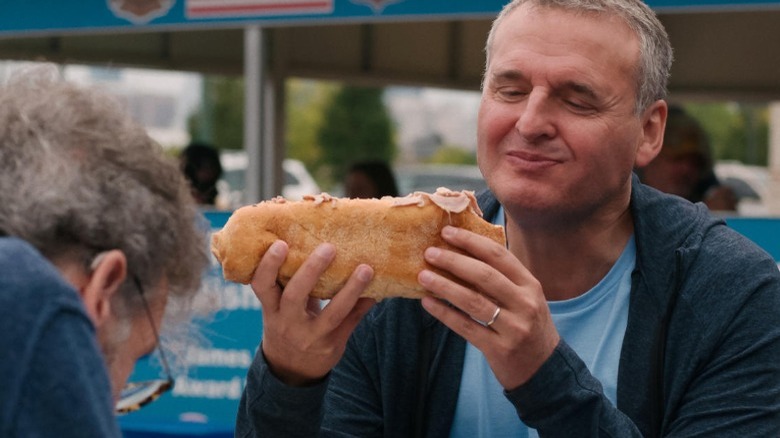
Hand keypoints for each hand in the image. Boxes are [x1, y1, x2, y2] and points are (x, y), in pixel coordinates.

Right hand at [251, 240, 375, 385]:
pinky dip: (365, 304)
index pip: (262, 286)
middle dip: (312, 271)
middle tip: (329, 247)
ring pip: (333, 313)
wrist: (291, 370)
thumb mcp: (278, 307)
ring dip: (351, 289)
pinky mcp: (332, 345)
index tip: (281, 244)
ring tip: (366, 269)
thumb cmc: (286, 323)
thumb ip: (287, 281)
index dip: (269, 265)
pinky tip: (377, 290)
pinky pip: (352, 323)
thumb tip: (308, 238)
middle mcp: (288, 323)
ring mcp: (311, 336)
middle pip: (296, 296)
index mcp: (271, 309)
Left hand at [418, 226, 559, 389]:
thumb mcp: (524, 298)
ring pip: (473, 301)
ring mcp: (514, 327)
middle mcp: (525, 303)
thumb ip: (501, 278)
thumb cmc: (528, 326)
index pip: (499, 255)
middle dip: (454, 261)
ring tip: (423, 276)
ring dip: (444, 286)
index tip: (447, 232)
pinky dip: (445, 313)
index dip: (471, 241)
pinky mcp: (499, 349)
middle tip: (429, 252)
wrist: (545, 369)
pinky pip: (466, 327)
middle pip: (485, 275)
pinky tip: (428, 303)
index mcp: (530, 285)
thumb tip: (461, 253)